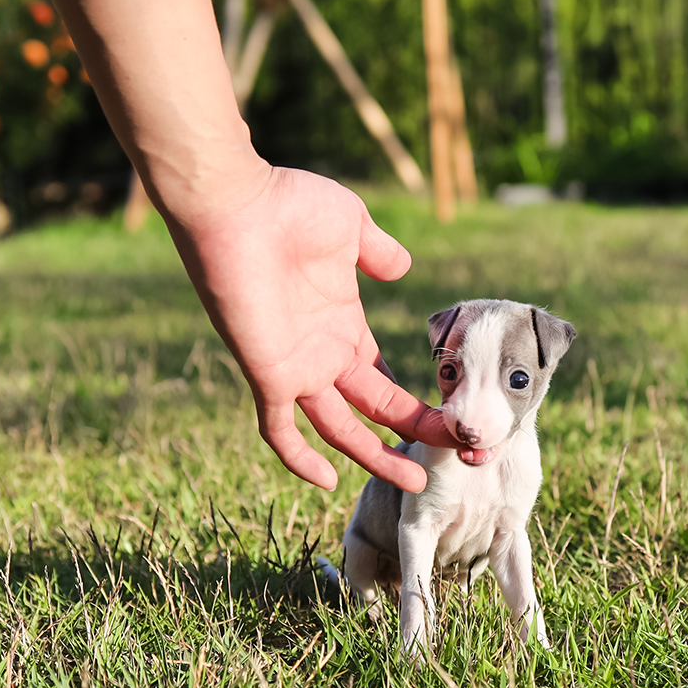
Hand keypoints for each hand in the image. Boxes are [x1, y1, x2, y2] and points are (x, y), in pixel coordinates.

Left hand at [164, 160, 454, 491]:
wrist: (234, 204)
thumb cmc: (289, 205)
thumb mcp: (351, 225)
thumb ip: (378, 251)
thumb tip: (402, 268)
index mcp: (342, 325)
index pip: (381, 377)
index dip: (411, 400)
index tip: (449, 416)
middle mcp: (322, 354)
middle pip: (373, 408)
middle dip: (412, 432)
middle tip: (453, 451)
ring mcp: (297, 367)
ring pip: (338, 428)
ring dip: (376, 456)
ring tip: (414, 483)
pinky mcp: (269, 373)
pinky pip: (279, 429)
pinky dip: (298, 458)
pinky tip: (327, 482)